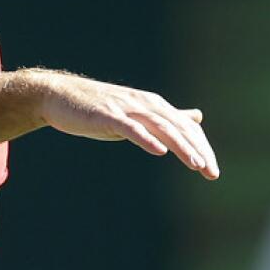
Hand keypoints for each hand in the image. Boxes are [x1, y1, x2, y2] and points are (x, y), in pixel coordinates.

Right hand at [29, 70, 219, 179]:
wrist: (57, 96)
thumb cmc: (95, 108)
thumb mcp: (135, 112)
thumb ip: (166, 117)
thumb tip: (195, 117)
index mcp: (152, 104)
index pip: (184, 126)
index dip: (201, 147)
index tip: (212, 171)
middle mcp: (142, 103)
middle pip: (177, 126)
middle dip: (197, 150)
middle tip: (212, 174)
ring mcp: (124, 108)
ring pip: (159, 126)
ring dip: (180, 145)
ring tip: (195, 164)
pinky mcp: (106, 115)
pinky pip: (130, 127)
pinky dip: (146, 138)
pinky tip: (158, 150)